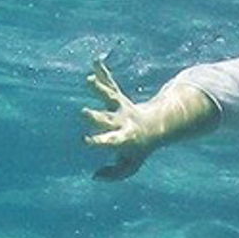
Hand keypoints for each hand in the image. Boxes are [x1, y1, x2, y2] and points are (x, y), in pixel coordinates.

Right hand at [82, 57, 153, 179]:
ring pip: (109, 97)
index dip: (98, 141)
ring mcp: (120, 108)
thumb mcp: (130, 166)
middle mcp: (121, 121)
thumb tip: (95, 176)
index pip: (109, 141)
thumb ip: (114, 174)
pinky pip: (109, 83)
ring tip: (88, 80)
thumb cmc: (137, 150)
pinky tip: (95, 61)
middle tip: (82, 113)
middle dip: (95, 117)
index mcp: (123, 138)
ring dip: (99, 89)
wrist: (156, 128)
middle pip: (106, 119)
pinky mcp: (118, 98)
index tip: (84, 140)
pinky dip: (102, 72)